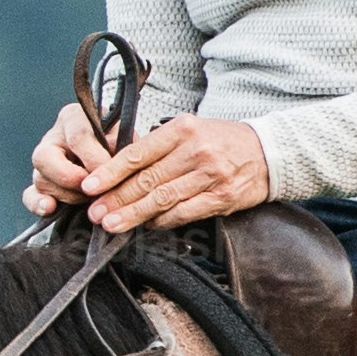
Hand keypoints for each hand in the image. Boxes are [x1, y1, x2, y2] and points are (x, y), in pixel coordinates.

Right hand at [22, 99, 111, 217]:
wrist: (116, 152)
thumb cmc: (118, 141)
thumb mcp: (123, 135)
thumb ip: (120, 143)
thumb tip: (113, 159)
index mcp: (74, 119)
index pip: (77, 137)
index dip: (94, 158)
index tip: (110, 172)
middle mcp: (53, 138)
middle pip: (45, 156)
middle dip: (68, 177)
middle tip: (90, 189)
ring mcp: (44, 162)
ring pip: (41, 179)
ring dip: (66, 195)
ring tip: (89, 200)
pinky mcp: (41, 183)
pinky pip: (30, 194)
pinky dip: (38, 203)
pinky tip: (49, 208)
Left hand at [82, 115, 272, 233]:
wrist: (268, 152)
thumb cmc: (220, 141)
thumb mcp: (189, 130)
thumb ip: (156, 146)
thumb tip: (115, 169)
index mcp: (182, 129)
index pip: (138, 153)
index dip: (110, 172)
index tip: (89, 186)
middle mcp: (196, 151)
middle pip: (147, 179)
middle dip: (116, 198)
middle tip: (94, 212)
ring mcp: (211, 175)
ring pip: (163, 199)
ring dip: (133, 214)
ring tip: (111, 225)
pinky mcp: (223, 197)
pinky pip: (185, 213)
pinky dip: (162, 221)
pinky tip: (146, 226)